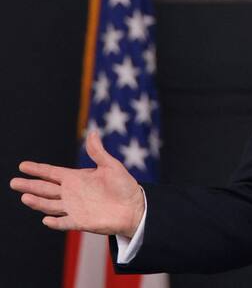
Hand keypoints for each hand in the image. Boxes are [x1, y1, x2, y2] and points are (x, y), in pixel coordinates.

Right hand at [10, 131, 144, 237]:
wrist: (135, 207)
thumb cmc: (124, 186)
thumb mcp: (111, 166)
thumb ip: (98, 152)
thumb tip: (93, 133)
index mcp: (76, 178)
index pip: (52, 173)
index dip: (38, 169)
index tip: (23, 165)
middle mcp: (71, 193)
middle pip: (45, 189)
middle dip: (30, 185)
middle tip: (13, 182)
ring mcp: (74, 208)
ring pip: (50, 205)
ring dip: (38, 202)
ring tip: (25, 196)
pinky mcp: (81, 221)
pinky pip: (65, 222)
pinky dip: (56, 222)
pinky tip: (46, 219)